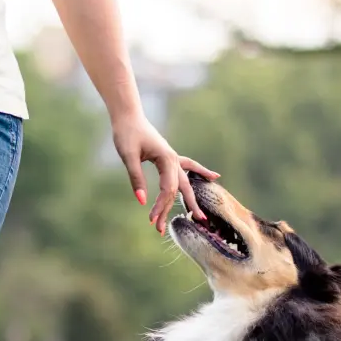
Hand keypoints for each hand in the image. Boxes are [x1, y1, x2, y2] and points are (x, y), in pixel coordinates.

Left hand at [110, 112, 219, 233]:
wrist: (128, 115)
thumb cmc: (127, 133)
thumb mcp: (128, 156)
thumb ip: (136, 178)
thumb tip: (142, 202)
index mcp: (166, 159)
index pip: (168, 189)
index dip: (161, 206)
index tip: (151, 221)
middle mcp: (173, 159)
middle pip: (179, 189)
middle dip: (182, 208)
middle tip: (190, 224)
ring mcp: (173, 158)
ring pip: (183, 183)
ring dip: (188, 200)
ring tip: (198, 216)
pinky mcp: (169, 157)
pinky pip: (189, 167)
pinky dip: (201, 172)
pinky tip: (214, 177)